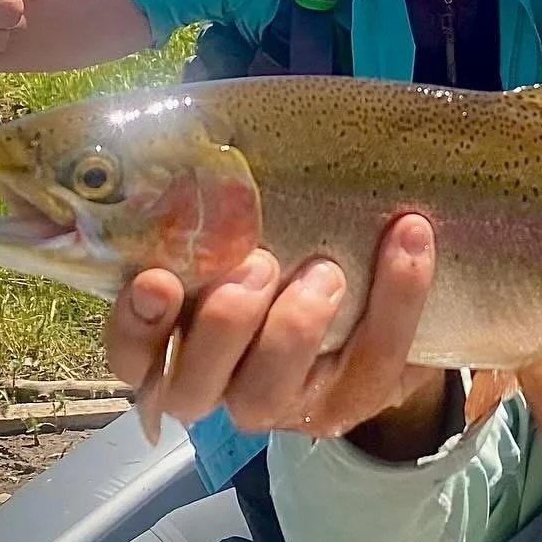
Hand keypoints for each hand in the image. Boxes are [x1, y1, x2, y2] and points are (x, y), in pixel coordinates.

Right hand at [105, 214, 452, 460]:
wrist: (372, 298)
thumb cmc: (288, 247)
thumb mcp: (249, 226)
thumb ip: (220, 205)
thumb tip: (201, 138)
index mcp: (180, 343)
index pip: (132, 355)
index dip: (137, 326)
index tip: (156, 279)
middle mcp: (222, 385)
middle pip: (194, 386)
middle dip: (223, 323)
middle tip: (259, 264)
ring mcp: (285, 403)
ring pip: (267, 392)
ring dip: (294, 327)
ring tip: (326, 270)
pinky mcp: (352, 401)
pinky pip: (373, 362)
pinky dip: (396, 295)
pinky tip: (408, 237)